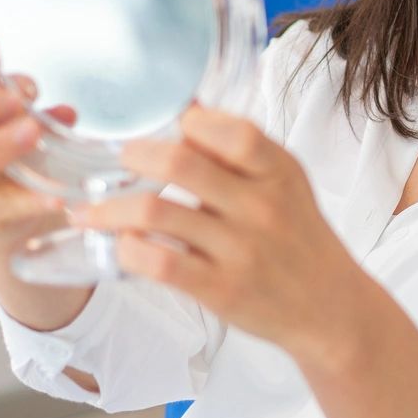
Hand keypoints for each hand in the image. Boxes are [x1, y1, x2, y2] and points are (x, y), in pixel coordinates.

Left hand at [78, 102, 376, 372]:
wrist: (329, 308)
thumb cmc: (299, 238)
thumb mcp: (286, 183)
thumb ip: (242, 148)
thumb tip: (189, 109)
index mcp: (278, 171)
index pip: (229, 130)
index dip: (189, 123)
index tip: (166, 128)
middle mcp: (261, 207)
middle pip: (180, 164)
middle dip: (134, 157)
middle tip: (117, 160)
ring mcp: (240, 250)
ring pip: (156, 214)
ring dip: (111, 208)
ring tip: (88, 210)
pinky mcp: (221, 289)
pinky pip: (159, 263)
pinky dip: (129, 251)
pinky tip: (120, 246)